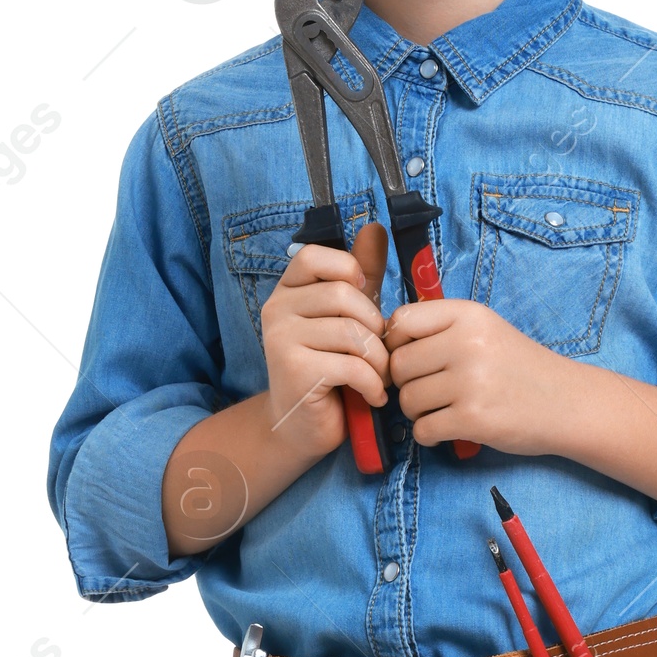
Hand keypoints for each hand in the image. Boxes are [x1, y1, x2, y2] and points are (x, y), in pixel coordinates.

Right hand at [259, 222, 391, 457]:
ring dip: (378, 362)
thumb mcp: (348, 317)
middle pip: (344, 296)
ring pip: (353, 334)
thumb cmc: (330, 369)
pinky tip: (372, 396)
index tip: (363, 300)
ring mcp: (281, 340)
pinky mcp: (294, 371)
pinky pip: (352, 366)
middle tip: (380, 354)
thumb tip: (375, 228)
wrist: (302, 427)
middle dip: (375, 328)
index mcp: (288, 290)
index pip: (316, 256)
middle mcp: (276, 310)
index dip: (349, 271)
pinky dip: (373, 385)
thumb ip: (361, 276)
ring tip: (378, 378)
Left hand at [385, 294, 566, 451]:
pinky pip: (423, 430)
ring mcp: (470, 382)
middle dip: (406, 384)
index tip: (412, 359)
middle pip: (399, 366)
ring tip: (444, 409)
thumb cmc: (519, 367)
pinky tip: (448, 428)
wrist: (566, 402)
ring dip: (418, 412)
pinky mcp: (473, 419)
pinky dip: (429, 435)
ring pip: (408, 400)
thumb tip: (383, 345)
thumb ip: (439, 329)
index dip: (396, 345)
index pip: (401, 322)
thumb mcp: (485, 330)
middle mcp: (467, 344)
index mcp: (468, 315)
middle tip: (430, 391)